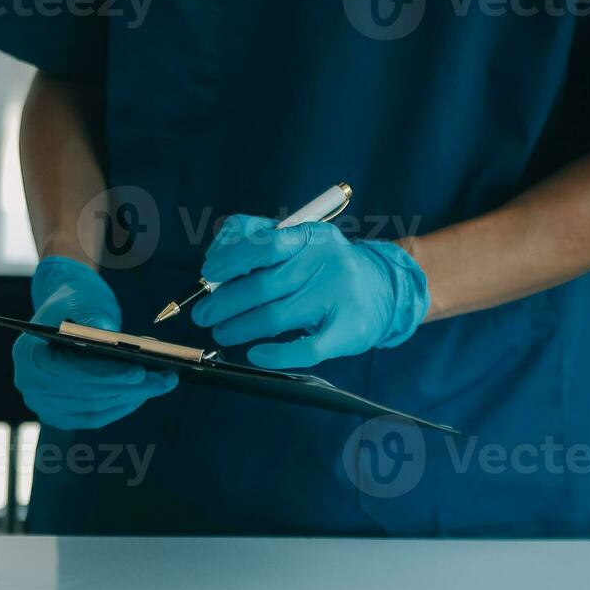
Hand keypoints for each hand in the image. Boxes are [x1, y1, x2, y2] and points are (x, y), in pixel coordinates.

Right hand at [14, 256, 177, 429]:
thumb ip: (95, 319)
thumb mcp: (85, 301)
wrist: (64, 312)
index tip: (139, 371)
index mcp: (29, 354)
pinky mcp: (63, 416)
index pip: (68, 370)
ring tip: (165, 381)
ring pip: (96, 407)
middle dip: (129, 386)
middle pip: (86, 393)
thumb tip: (115, 342)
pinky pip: (98, 416)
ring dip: (133, 396)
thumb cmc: (75, 302)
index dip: (104, 373)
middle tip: (166, 377)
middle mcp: (31, 385)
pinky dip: (125, 403)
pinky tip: (148, 390)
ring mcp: (45, 405)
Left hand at [191, 215, 429, 368]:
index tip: (209, 273)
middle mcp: (324, 261)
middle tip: (203, 315)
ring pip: (275, 316)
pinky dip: (275, 354)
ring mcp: (338, 295)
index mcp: (309, 235)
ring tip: (222, 333)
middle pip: (261, 285)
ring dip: (239, 328)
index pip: (262, 241)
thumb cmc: (326, 268)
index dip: (228, 257)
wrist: (386, 289)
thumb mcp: (300, 245)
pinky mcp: (348, 329)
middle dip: (223, 303)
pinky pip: (305, 347)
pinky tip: (257, 354)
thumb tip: (214, 276)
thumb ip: (260, 250)